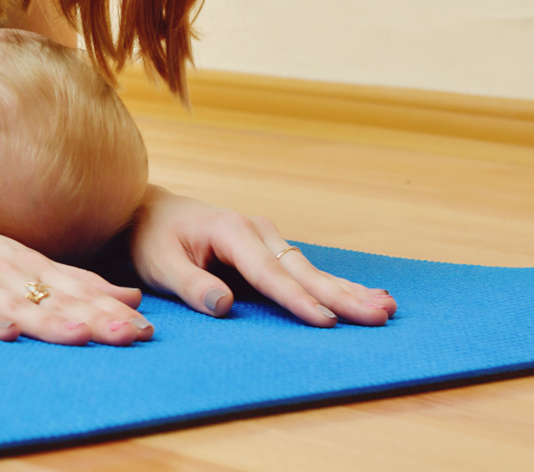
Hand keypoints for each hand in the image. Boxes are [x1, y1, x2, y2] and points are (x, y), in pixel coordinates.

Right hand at [0, 200, 152, 344]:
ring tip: (80, 336)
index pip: (74, 285)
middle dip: (94, 316)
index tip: (147, 326)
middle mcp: (0, 267)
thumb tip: (130, 294)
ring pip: (12, 302)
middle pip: (52, 295)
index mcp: (23, 262)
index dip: (109, 307)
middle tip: (133, 333)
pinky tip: (1, 333)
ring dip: (46, 320)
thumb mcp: (14, 259)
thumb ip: (69, 279)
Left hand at [130, 185, 398, 326]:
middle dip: (341, 295)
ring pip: (311, 269)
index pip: (268, 273)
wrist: (147, 211)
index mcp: (230, 231)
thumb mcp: (159, 264)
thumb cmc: (152, 239)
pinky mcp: (269, 248)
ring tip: (386, 308)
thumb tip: (225, 305)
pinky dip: (336, 285)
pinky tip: (365, 296)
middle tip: (378, 317)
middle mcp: (256, 230)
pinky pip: (305, 270)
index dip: (297, 300)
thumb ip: (191, 284)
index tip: (326, 321)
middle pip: (301, 270)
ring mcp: (266, 237)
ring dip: (348, 290)